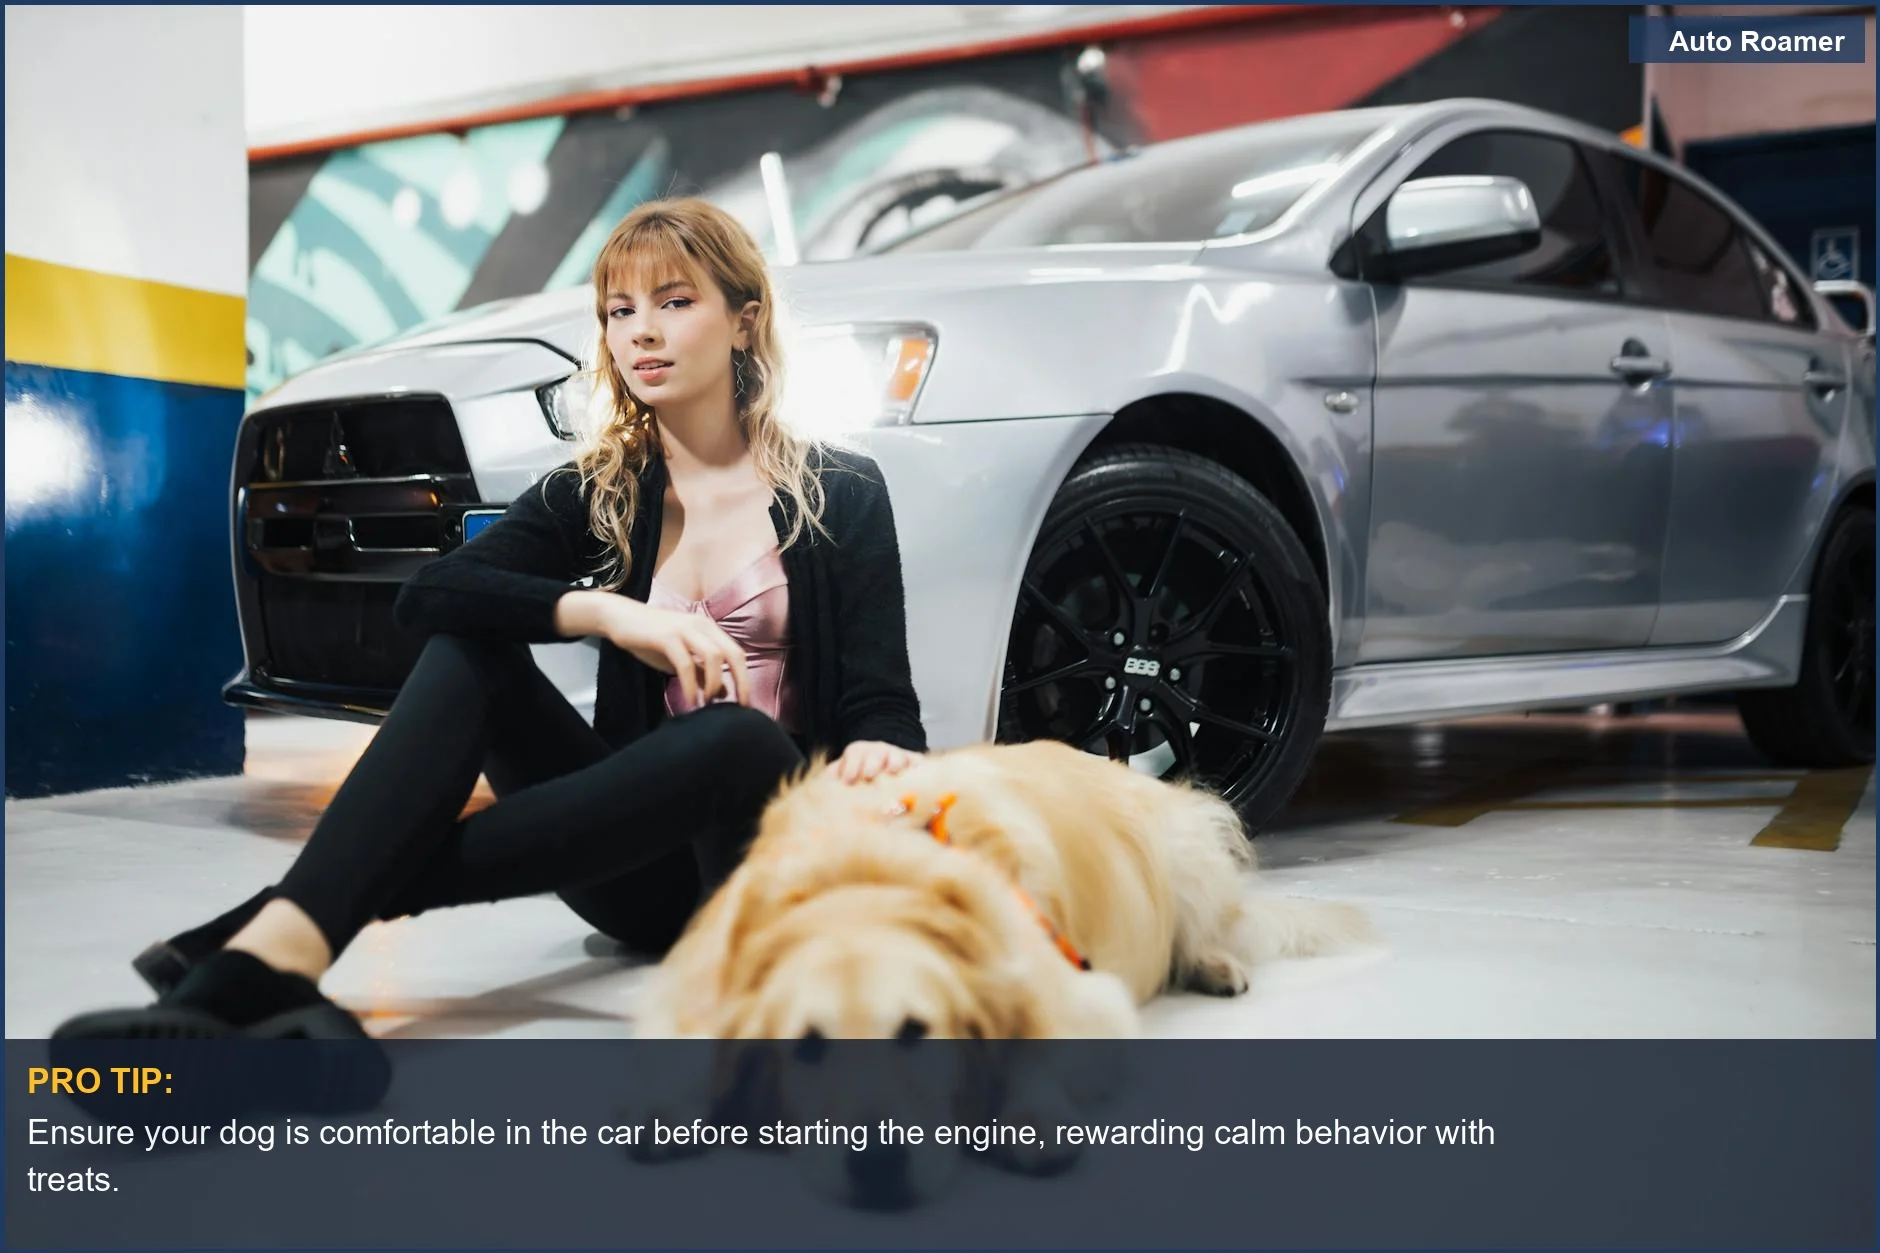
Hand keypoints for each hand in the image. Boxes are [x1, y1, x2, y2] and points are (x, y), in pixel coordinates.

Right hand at [556, 590, 749, 710]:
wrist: (620, 618)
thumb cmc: (652, 638)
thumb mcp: (682, 657)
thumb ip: (701, 672)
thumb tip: (723, 693)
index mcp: (709, 629)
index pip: (737, 653)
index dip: (745, 679)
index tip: (745, 703)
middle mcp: (702, 626)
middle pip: (734, 654)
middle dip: (740, 683)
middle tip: (738, 707)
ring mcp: (684, 629)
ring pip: (714, 657)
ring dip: (714, 684)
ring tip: (706, 703)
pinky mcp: (666, 636)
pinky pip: (686, 663)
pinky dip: (691, 685)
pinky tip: (690, 700)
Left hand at [826, 740, 921, 784]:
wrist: (879, 767)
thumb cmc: (857, 777)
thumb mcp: (841, 776)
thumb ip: (832, 780)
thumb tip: (821, 791)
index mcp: (858, 753)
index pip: (854, 754)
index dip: (851, 766)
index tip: (847, 780)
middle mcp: (878, 751)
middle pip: (875, 753)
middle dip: (871, 762)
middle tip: (868, 775)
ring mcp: (897, 756)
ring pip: (896, 755)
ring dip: (894, 761)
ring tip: (892, 770)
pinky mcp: (913, 763)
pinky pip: (917, 761)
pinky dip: (917, 765)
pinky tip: (917, 771)